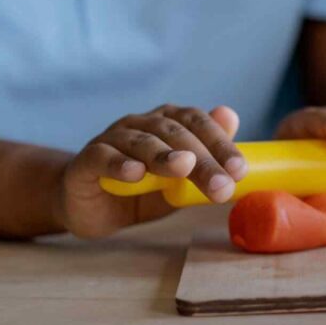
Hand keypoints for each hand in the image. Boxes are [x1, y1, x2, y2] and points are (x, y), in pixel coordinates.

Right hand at [55, 104, 244, 237]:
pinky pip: (103, 156)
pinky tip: (135, 173)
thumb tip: (232, 118)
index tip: (239, 170)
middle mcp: (140, 124)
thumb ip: (206, 157)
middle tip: (221, 184)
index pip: (198, 123)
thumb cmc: (142, 189)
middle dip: (202, 159)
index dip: (220, 143)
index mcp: (167, 123)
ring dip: (165, 155)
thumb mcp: (181, 180)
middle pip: (175, 134)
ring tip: (184, 167)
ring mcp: (111, 139)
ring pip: (141, 141)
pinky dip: (119, 163)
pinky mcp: (87, 160)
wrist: (90, 206)